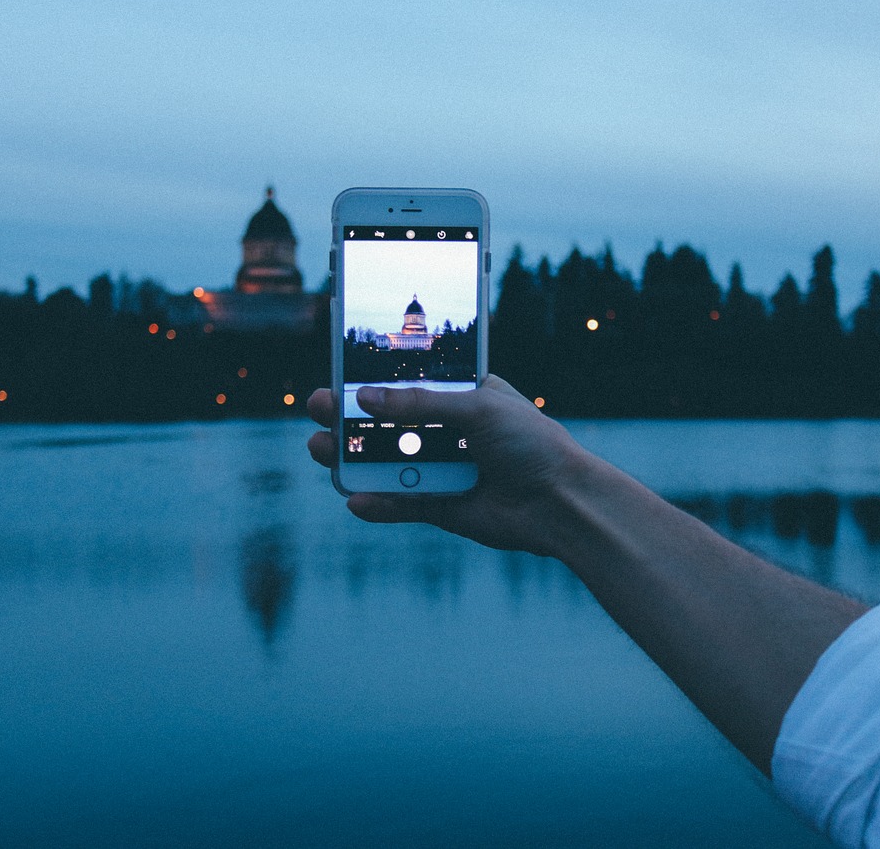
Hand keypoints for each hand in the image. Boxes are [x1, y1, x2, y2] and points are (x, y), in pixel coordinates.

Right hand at [306, 376, 591, 556]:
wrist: (562, 503)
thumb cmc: (532, 444)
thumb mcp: (477, 409)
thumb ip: (419, 404)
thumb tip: (364, 398)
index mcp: (462, 395)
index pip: (409, 382)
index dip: (373, 379)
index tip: (338, 372)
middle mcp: (449, 430)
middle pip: (388, 422)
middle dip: (350, 418)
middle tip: (317, 409)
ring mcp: (443, 468)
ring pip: (387, 463)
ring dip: (353, 459)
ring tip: (320, 451)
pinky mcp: (442, 506)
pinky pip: (402, 503)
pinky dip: (378, 503)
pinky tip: (356, 500)